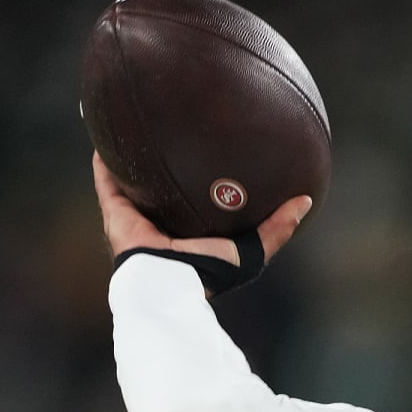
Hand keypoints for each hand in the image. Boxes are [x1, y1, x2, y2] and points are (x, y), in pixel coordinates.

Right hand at [92, 152, 312, 267]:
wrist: (169, 282)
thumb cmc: (211, 271)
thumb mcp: (252, 251)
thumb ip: (277, 228)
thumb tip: (305, 200)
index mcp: (191, 235)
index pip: (196, 206)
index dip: (202, 186)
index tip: (212, 160)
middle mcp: (162, 226)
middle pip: (163, 192)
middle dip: (167, 169)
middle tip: (175, 137)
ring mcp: (136, 220)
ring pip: (132, 184)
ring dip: (132, 160)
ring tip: (136, 129)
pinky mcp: (115, 215)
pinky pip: (107, 182)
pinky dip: (105, 162)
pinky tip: (107, 136)